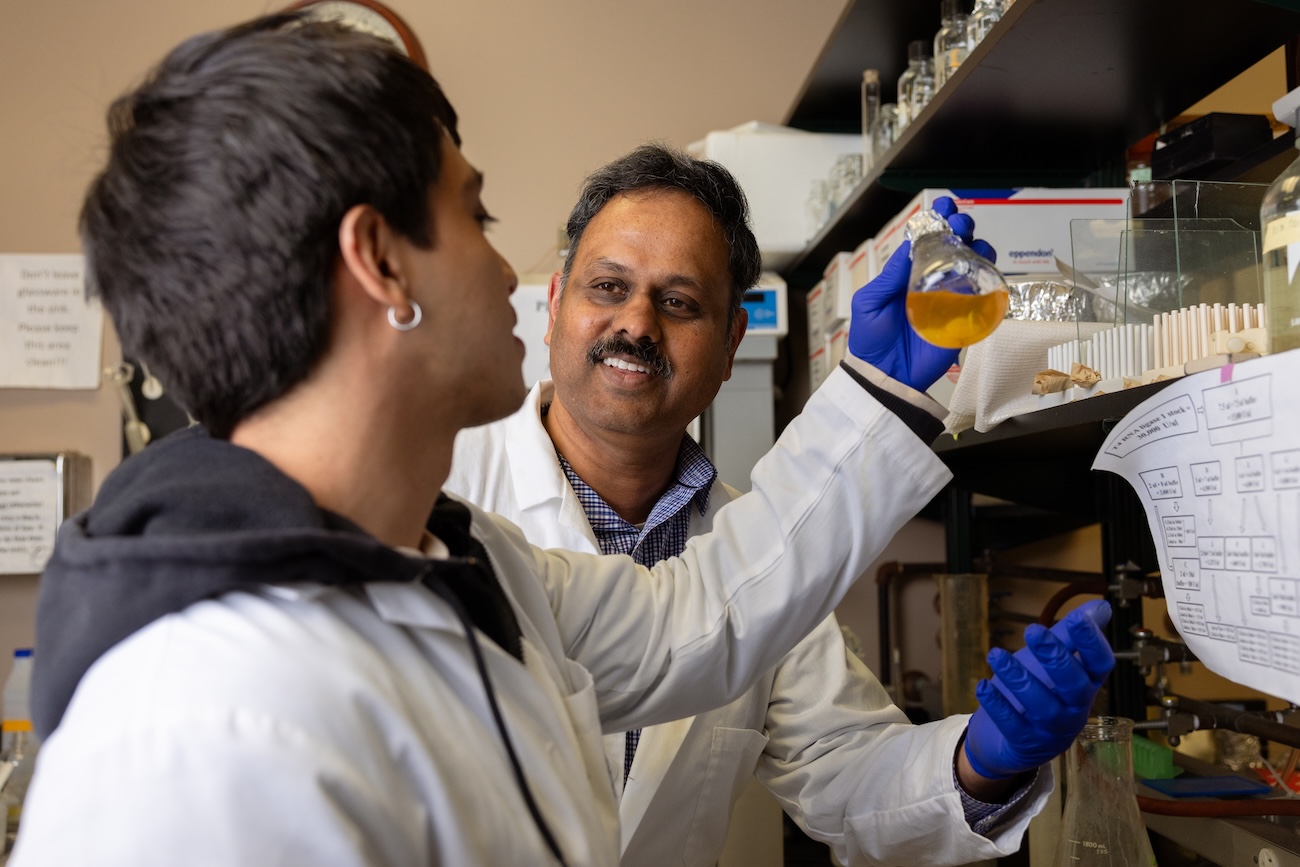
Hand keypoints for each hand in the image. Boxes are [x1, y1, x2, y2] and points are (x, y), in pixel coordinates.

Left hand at [847, 196, 996, 391]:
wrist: (883, 376)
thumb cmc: (870, 340)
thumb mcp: (869, 302)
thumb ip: (889, 276)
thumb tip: (908, 246)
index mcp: (908, 274)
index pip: (926, 241)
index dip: (937, 221)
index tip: (943, 206)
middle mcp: (932, 282)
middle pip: (956, 247)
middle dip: (962, 228)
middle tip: (960, 223)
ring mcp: (950, 299)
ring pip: (974, 266)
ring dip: (979, 249)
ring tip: (974, 243)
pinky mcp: (964, 320)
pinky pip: (983, 297)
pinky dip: (988, 280)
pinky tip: (983, 270)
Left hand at [963, 600, 1114, 780]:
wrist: (1007, 740)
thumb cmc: (1036, 693)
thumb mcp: (1051, 661)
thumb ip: (1070, 636)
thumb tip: (1101, 606)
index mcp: (1085, 685)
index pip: (1100, 664)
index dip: (1092, 642)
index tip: (1079, 618)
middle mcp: (1073, 709)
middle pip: (1073, 685)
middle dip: (1056, 657)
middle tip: (1033, 631)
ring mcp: (1051, 730)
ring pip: (1041, 706)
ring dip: (1018, 678)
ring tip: (995, 655)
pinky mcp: (1024, 743)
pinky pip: (1012, 726)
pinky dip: (998, 705)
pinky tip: (983, 685)